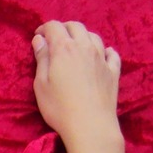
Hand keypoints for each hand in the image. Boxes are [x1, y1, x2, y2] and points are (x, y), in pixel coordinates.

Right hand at [31, 20, 128, 152]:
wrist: (91, 126)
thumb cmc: (60, 108)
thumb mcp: (41, 85)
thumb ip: (41, 59)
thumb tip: (39, 39)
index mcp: (64, 49)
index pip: (54, 27)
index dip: (45, 28)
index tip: (39, 35)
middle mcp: (85, 47)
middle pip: (76, 26)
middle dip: (64, 28)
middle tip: (56, 38)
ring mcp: (101, 58)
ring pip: (94, 36)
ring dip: (83, 37)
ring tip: (77, 46)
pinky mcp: (113, 72)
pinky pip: (112, 54)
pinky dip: (105, 51)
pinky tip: (103, 55)